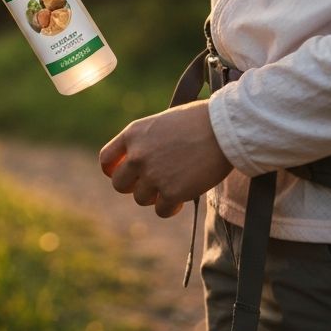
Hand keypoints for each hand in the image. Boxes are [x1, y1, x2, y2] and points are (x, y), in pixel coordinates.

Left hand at [99, 101, 232, 217]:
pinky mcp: (172, 192)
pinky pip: (161, 210)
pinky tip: (182, 198)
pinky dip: (171, 207)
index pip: (106, 159)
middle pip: (119, 184)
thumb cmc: (200, 120)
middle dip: (134, 187)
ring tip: (173, 186)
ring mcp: (153, 175)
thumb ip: (146, 141)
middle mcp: (137, 156)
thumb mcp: (162, 122)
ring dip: (155, 196)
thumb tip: (140, 161)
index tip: (123, 174)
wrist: (225, 129)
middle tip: (151, 185)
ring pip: (141, 199)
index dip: (113, 170)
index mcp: (133, 134)